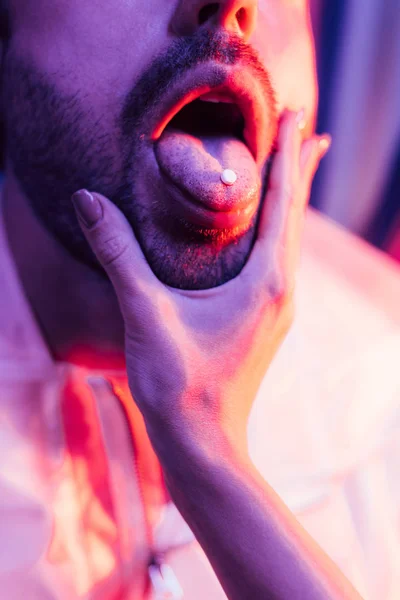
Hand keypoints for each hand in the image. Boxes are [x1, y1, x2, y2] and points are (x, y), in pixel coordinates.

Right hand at [72, 110, 329, 458]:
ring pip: (290, 239)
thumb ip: (118, 253)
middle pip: (295, 215)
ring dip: (291, 200)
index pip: (280, 202)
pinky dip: (279, 232)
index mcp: (265, 282)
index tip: (295, 115)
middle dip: (298, 168)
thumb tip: (87, 199)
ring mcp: (277, 308)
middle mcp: (281, 290)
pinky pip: (280, 262)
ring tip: (296, 170)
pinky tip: (270, 234)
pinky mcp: (266, 321)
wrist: (204, 444)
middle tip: (308, 128)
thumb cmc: (179, 385)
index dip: (285, 154)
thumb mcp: (145, 314)